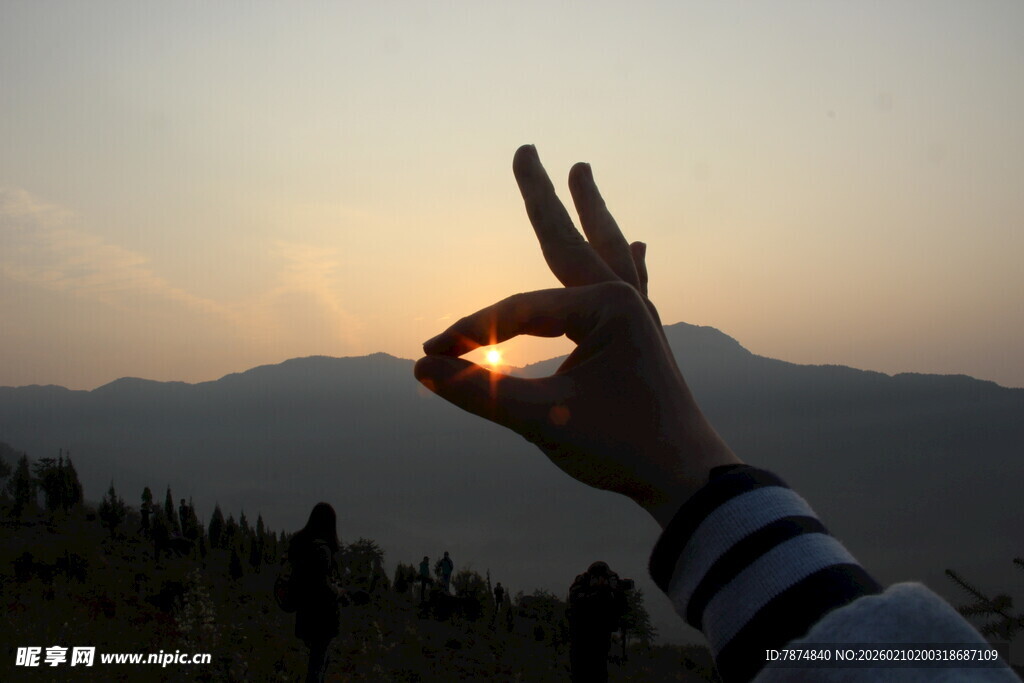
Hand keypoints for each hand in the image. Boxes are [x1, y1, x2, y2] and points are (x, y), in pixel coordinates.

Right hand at [414, 145, 739, 526]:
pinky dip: (628, 260)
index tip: (431, 355)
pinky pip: (633, 283)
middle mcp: (624, 300)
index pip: (517, 311)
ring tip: (583, 170)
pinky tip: (638, 243)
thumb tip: (421, 367)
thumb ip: (479, 393)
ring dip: (593, 213)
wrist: (687, 481)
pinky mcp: (643, 336)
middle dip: (544, 197)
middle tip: (526, 149)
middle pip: (570, 241)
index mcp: (605, 308)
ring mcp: (638, 315)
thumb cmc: (621, 449)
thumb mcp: (541, 420)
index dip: (469, 332)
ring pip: (606, 252)